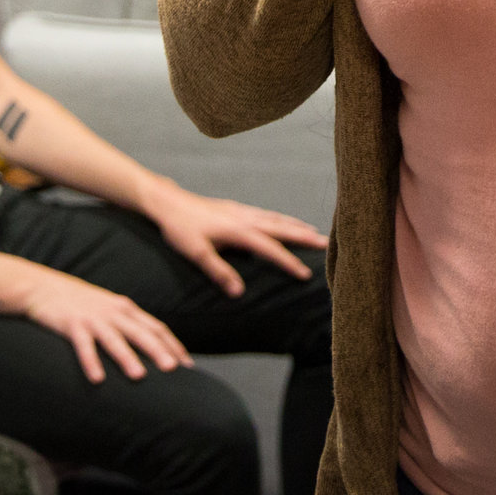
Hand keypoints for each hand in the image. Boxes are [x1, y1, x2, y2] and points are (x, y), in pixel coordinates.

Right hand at [15, 266, 190, 384]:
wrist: (43, 287)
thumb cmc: (81, 304)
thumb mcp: (109, 310)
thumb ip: (128, 325)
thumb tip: (150, 347)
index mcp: (126, 309)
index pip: (157, 328)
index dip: (173, 346)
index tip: (187, 366)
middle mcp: (114, 313)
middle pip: (141, 333)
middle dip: (158, 351)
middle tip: (174, 371)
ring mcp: (93, 318)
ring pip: (115, 339)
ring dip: (128, 358)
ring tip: (140, 376)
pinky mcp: (71, 324)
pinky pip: (83, 346)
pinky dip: (91, 361)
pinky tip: (98, 379)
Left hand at [141, 179, 326, 297]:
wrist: (167, 202)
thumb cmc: (180, 229)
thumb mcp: (196, 253)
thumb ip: (219, 272)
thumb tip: (239, 293)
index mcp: (239, 231)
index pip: (271, 249)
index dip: (289, 262)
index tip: (307, 274)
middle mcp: (245, 218)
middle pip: (282, 228)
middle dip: (305, 236)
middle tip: (328, 243)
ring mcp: (241, 211)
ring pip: (275, 218)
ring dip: (296, 225)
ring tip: (313, 232)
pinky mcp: (235, 208)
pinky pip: (266, 214)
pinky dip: (281, 219)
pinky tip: (282, 222)